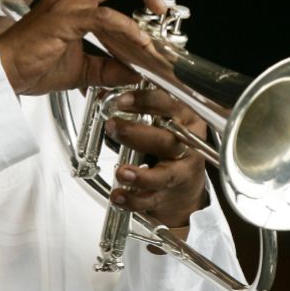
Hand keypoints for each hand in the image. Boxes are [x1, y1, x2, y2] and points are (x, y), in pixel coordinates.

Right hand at [0, 0, 164, 94]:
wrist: (1, 73)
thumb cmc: (30, 65)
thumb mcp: (79, 68)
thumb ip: (107, 69)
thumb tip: (134, 73)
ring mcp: (66, 4)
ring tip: (156, 7)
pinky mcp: (63, 22)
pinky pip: (103, 16)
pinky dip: (129, 28)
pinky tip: (140, 43)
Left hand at [106, 88, 207, 228]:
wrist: (185, 185)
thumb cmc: (167, 145)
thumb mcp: (159, 120)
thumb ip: (136, 108)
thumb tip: (102, 91)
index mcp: (184, 119)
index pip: (168, 105)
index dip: (146, 101)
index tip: (123, 100)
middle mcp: (187, 145)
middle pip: (166, 140)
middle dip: (136, 134)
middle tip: (112, 127)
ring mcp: (181, 171)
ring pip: (165, 174)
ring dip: (141, 175)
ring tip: (121, 172)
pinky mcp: (171, 194)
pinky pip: (152, 199)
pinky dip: (133, 199)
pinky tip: (118, 195)